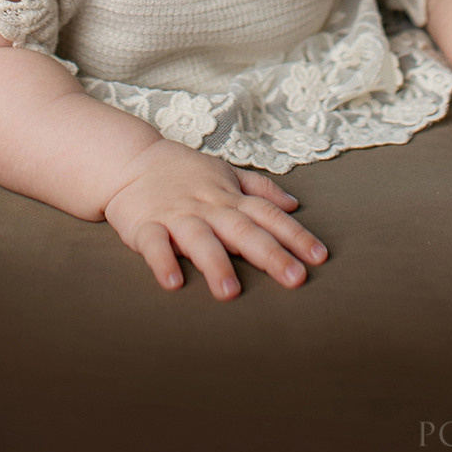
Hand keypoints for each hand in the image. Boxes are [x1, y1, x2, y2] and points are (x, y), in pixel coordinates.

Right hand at [102, 137, 327, 298]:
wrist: (131, 160)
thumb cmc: (184, 172)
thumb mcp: (225, 173)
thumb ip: (260, 190)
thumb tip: (294, 204)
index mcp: (229, 198)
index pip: (268, 215)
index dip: (295, 235)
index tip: (319, 257)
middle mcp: (208, 207)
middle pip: (243, 230)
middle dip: (270, 254)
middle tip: (295, 278)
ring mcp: (176, 216)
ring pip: (200, 240)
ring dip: (215, 264)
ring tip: (230, 291)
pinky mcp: (145, 226)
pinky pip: (154, 244)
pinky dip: (162, 261)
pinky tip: (172, 282)